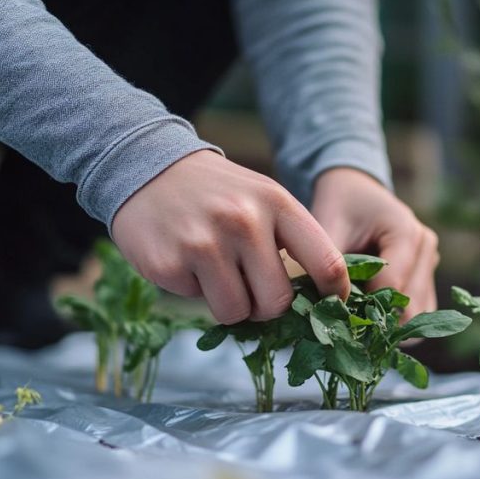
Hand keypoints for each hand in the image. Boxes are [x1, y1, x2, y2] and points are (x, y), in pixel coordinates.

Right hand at [111, 150, 349, 323]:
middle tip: (252, 290)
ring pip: (237, 312)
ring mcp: (205, 243)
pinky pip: (198, 303)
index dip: (333, 293)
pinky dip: (195, 290)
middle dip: (266, 307)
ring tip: (216, 272)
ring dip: (230, 304)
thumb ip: (291, 240)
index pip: (326, 262)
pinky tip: (186, 259)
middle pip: (278, 301)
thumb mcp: (262, 198)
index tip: (330, 305)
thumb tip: (318, 300)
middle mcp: (244, 221)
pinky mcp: (170, 264)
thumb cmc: (217, 193)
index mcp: (277, 203)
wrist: (146, 166)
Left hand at [311, 168, 438, 320]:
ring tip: (358, 323)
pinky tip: (370, 317)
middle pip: (412, 305)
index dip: (366, 309)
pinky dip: (396, 319)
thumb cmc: (340, 206)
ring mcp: (430, 262)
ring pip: (419, 313)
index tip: (338, 321)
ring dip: (390, 323)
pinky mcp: (427, 275)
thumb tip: (321, 306)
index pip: (392, 287)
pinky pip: (418, 309)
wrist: (356, 191)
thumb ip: (327, 265)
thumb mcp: (328, 227)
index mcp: (406, 232)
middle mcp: (426, 248)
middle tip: (347, 329)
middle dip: (379, 321)